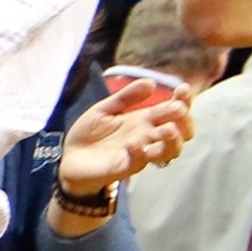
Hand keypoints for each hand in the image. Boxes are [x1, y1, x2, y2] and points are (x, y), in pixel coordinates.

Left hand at [58, 80, 193, 196]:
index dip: (183, 100)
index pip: (173, 111)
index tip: (183, 89)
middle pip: (180, 132)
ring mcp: (139, 154)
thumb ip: (126, 97)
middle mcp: (147, 137)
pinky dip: (139, 153)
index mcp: (145, 120)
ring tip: (167, 129)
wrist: (68, 157)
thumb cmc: (90, 133)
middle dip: (184, 120)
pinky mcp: (124, 168)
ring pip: (168, 151)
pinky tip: (133, 143)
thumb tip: (151, 82)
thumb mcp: (105, 109)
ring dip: (172, 140)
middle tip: (178, 110)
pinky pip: (139, 163)